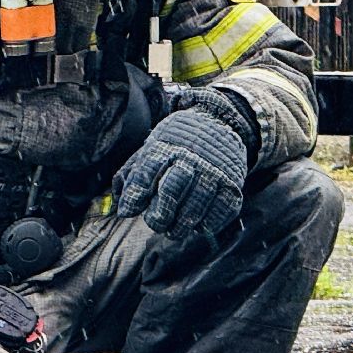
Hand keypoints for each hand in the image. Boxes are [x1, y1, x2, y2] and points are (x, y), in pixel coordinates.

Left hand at [112, 105, 248, 235]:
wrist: (218, 123)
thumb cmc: (177, 143)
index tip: (127, 211)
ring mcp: (214, 171)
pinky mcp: (232, 184)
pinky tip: (198, 226)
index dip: (135, 194)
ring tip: (174, 230)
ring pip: (196, 205)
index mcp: (165, 147)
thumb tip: (120, 205)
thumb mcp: (152, 147)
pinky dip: (208, 224)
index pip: (147, 172)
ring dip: (182, 224)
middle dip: (160, 213)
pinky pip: (221, 210)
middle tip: (156, 223)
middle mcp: (190, 158)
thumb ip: (133, 173)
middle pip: (171, 189)